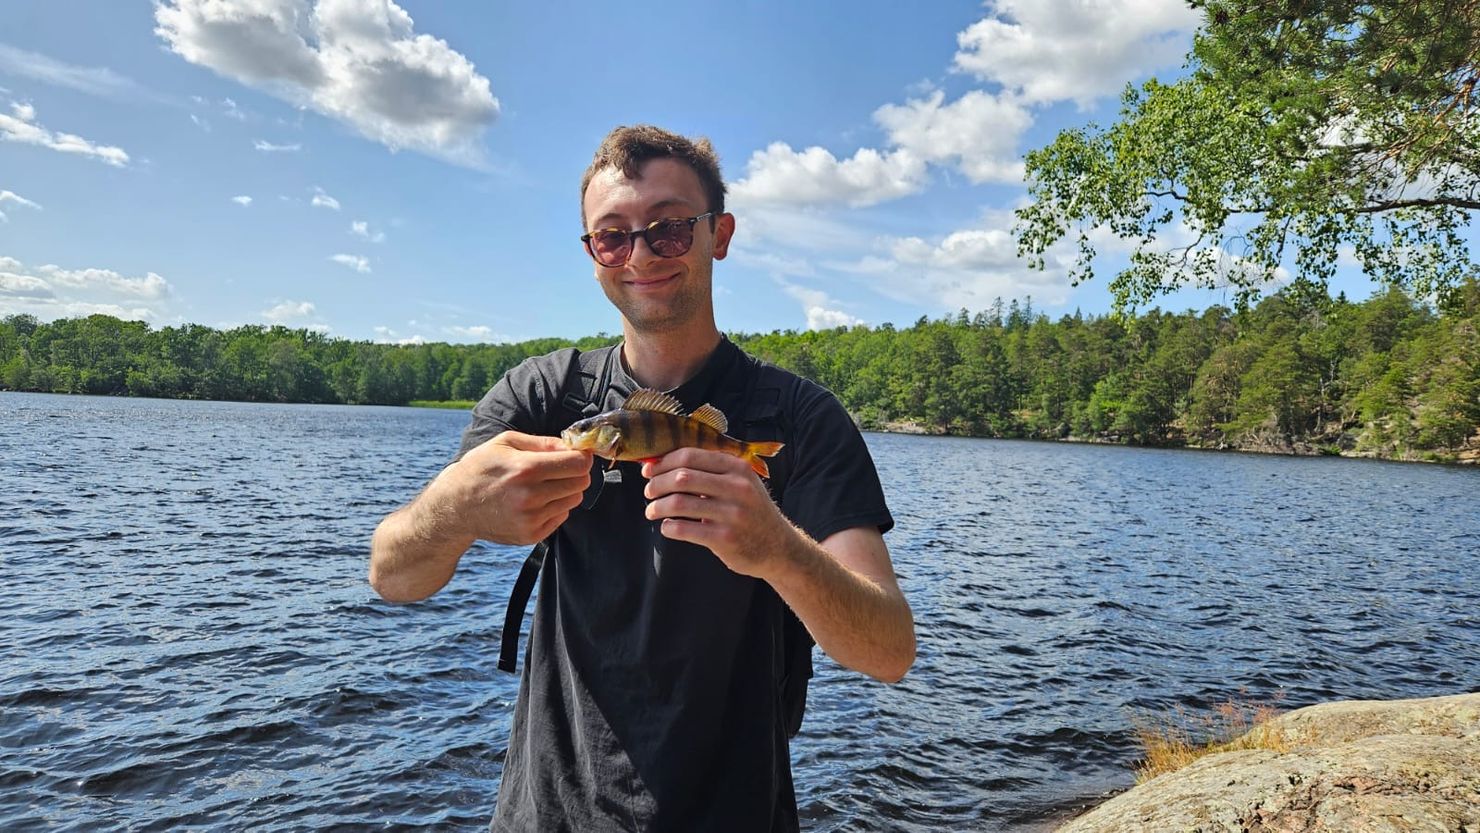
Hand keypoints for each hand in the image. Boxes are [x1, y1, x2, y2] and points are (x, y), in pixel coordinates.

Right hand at [430, 430, 591, 545]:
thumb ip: (543, 442)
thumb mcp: (505, 442)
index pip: (578, 464)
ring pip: (574, 500)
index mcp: (525, 469)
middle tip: (560, 468)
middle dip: (576, 472)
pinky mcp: (531, 535)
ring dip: (565, 490)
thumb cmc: (480, 468)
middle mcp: (530, 497)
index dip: (582, 456)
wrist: (456, 507)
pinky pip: (562, 517)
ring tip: (543, 485)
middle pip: (581, 482)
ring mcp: (531, 519)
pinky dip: (555, 507)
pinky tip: (535, 501)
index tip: (577, 454)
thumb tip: (573, 446)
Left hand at [641, 447, 793, 577]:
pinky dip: (669, 527)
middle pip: (682, 477)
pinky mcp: (726, 538)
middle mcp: (737, 487)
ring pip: (679, 503)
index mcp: (737, 467)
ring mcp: (733, 514)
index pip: (690, 456)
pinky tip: (667, 527)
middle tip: (648, 492)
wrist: (779, 547)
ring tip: (652, 511)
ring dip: (657, 507)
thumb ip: (711, 471)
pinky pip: (685, 529)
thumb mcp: (741, 483)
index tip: (649, 470)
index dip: (663, 462)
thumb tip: (663, 464)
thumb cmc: (751, 511)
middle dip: (656, 484)